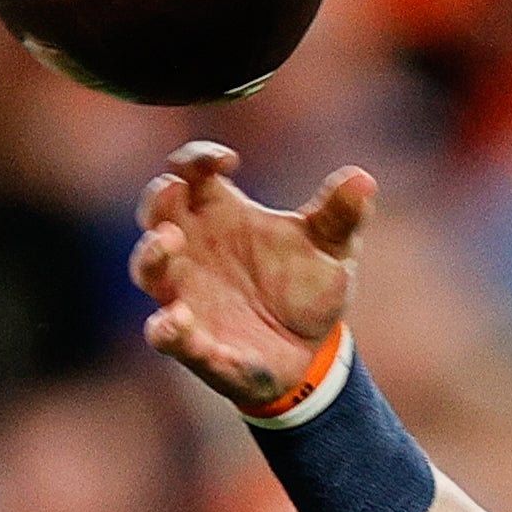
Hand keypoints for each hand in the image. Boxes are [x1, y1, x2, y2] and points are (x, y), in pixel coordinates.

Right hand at [129, 141, 374, 407]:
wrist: (312, 354)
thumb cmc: (306, 288)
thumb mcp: (332, 249)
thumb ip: (341, 215)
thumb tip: (363, 179)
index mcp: (221, 213)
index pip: (193, 172)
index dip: (198, 158)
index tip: (227, 161)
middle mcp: (193, 248)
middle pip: (156, 211)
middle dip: (159, 198)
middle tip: (174, 189)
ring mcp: (185, 293)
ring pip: (148, 269)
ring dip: (152, 254)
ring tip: (168, 241)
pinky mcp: (191, 341)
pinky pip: (165, 334)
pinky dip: (168, 328)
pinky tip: (179, 320)